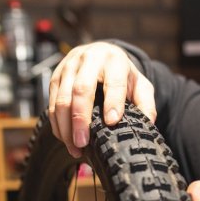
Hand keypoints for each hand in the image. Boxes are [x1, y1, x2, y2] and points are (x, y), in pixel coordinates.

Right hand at [49, 42, 155, 157]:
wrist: (102, 53)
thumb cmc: (123, 74)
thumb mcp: (140, 84)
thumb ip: (146, 103)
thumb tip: (148, 123)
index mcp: (114, 61)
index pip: (113, 82)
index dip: (112, 102)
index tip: (112, 122)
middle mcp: (89, 60)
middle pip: (81, 90)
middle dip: (81, 119)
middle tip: (84, 142)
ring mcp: (69, 67)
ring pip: (61, 98)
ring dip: (65, 126)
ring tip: (75, 148)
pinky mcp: (56, 76)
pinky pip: (51, 102)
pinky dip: (57, 124)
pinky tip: (66, 140)